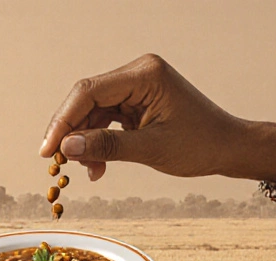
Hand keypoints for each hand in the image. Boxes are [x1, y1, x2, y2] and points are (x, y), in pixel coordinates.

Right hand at [40, 54, 275, 183]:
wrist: (227, 147)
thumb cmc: (199, 145)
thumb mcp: (150, 149)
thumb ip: (106, 146)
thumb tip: (67, 149)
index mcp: (144, 75)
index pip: (89, 91)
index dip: (63, 121)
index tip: (48, 150)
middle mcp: (137, 73)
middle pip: (86, 99)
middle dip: (70, 132)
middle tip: (57, 163)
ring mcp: (136, 86)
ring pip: (93, 111)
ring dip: (84, 141)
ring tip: (85, 171)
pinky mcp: (136, 101)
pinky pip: (105, 118)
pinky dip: (98, 142)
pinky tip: (97, 167)